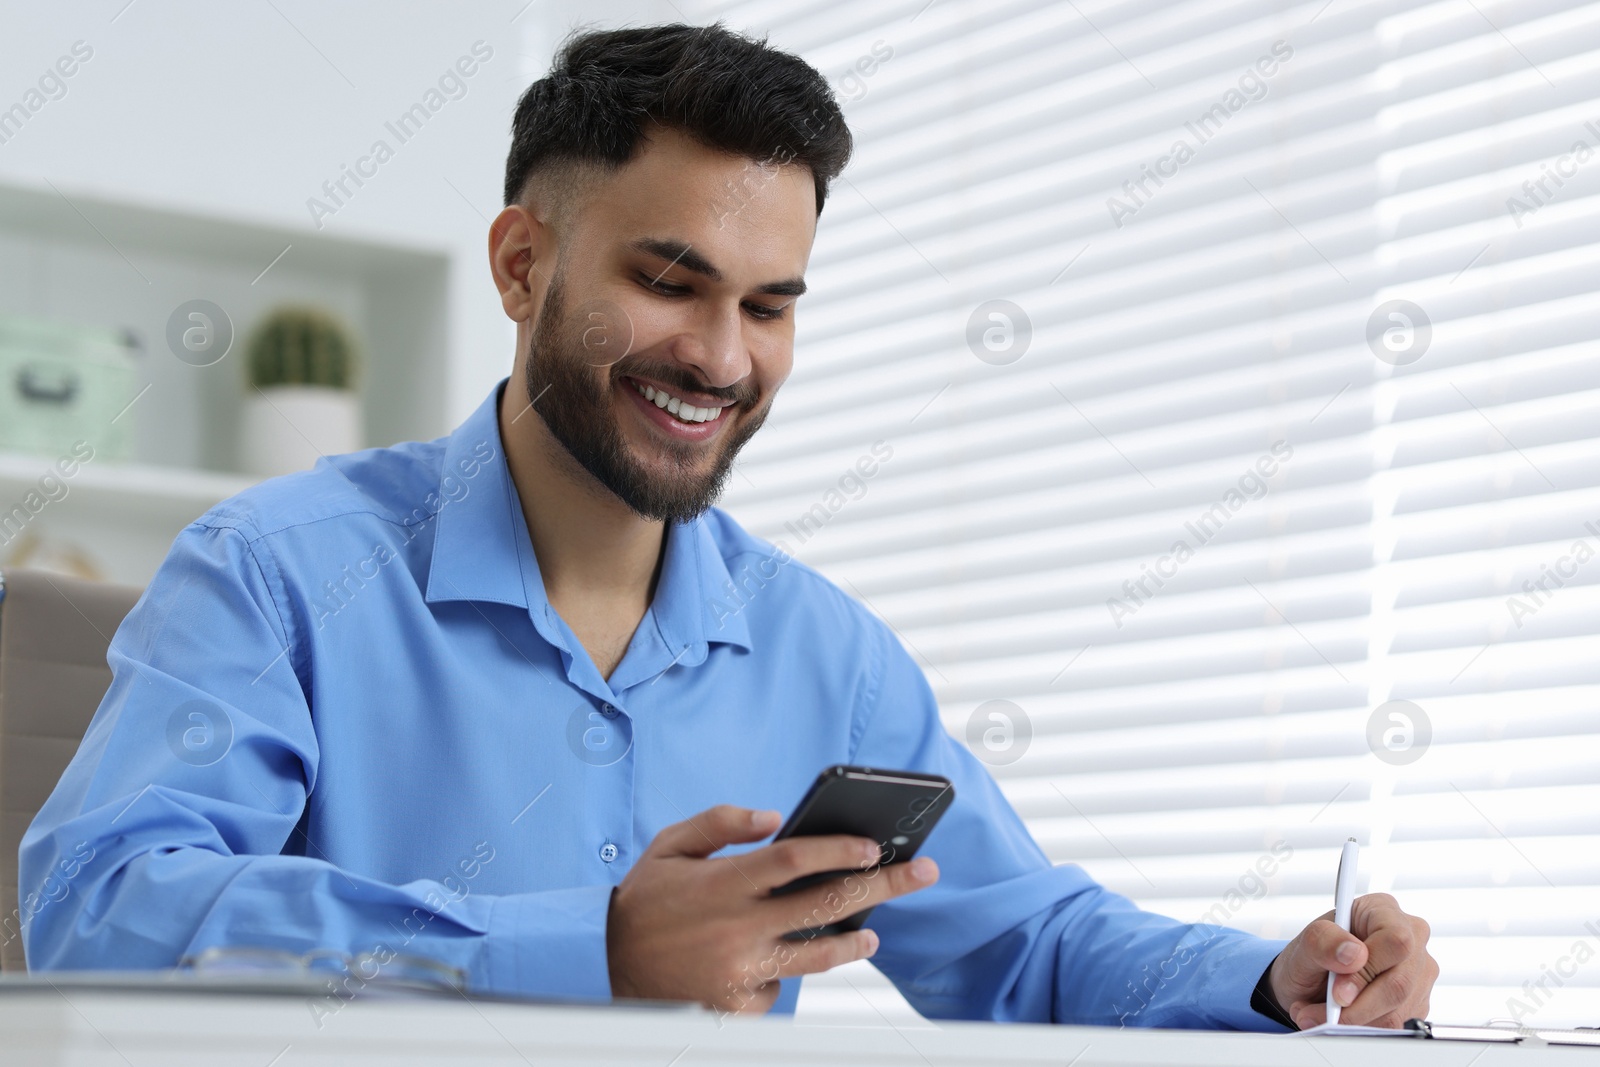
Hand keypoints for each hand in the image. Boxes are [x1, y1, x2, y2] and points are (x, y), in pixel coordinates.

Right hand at [606, 804, 939, 1015]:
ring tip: (872, 932)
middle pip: (825, 904)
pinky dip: (787, 971)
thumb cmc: (645, 898)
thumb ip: (721, 822)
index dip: (837, 849)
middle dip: (883, 886)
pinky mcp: (737, 1004)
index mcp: (723, 883)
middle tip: (922, 873)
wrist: (604, 964)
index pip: (792, 859)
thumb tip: (772, 817)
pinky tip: (782, 957)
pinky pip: (780, 986)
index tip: (875, 845)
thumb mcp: (670, 845)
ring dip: (853, 941)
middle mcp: (737, 927)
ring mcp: (740, 970)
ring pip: (817, 955)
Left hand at [1268, 892, 1437, 1028]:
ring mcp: (1418, 972)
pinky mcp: (1416, 1001)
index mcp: (1383, 910)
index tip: (1339, 991)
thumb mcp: (1303, 946)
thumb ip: (1322, 942)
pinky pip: (1396, 1025)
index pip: (1396, 939)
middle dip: (1358, 1006)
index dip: (1368, 969)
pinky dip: (1364, 1028)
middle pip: (1400, 982)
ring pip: (1399, 1009)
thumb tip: (1353, 953)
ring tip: (1322, 1014)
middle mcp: (1411, 938)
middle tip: (1327, 1012)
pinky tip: (1342, 1019)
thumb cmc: (1311, 956)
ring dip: (1356, 1021)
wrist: (1309, 982)